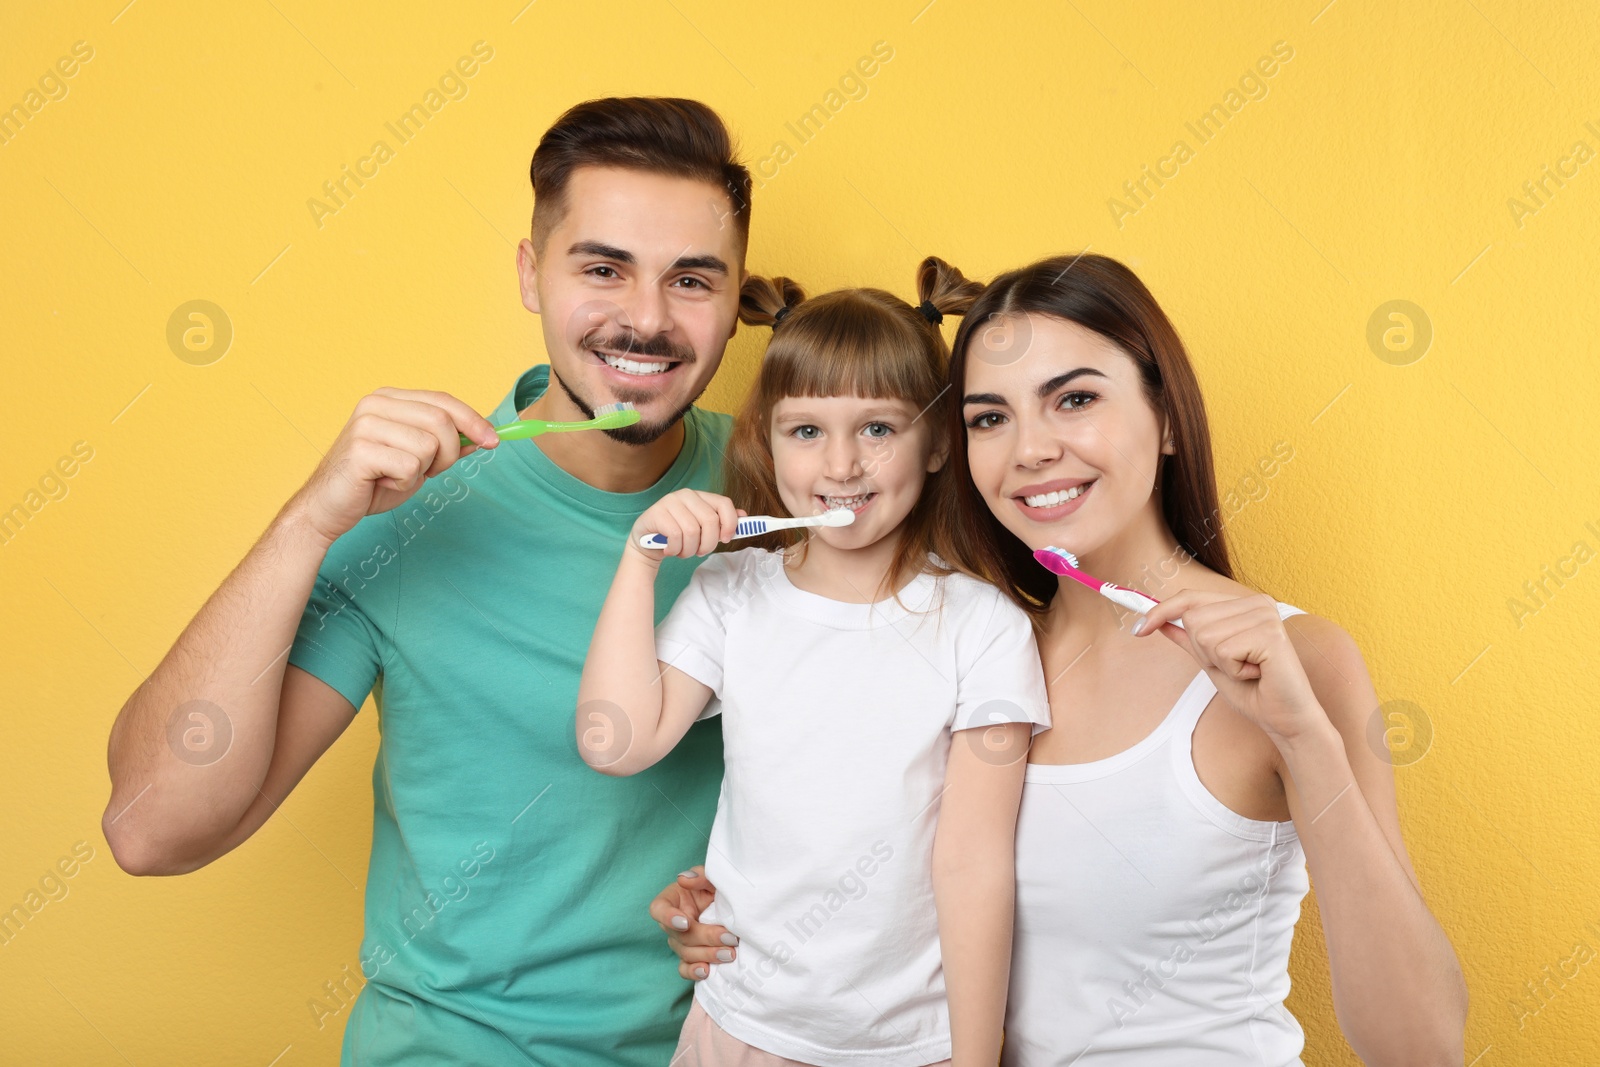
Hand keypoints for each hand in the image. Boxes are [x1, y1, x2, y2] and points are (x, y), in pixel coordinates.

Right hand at [292, 388, 499, 544]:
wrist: (328, 508)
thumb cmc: (373, 482)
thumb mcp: (417, 458)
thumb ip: (446, 443)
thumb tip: (484, 436)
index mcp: (390, 398)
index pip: (443, 400)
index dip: (473, 420)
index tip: (494, 441)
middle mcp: (375, 404)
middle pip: (441, 421)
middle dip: (449, 453)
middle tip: (429, 471)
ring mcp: (365, 424)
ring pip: (429, 446)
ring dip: (422, 471)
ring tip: (395, 476)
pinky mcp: (360, 450)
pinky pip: (410, 467)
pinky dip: (404, 484)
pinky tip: (382, 483)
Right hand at [628, 489, 743, 561]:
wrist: (646, 543)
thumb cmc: (678, 536)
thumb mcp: (702, 529)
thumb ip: (721, 522)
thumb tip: (744, 516)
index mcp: (700, 496)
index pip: (724, 503)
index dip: (730, 523)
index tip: (726, 539)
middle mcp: (686, 495)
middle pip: (710, 521)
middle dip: (708, 544)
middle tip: (700, 552)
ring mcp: (670, 502)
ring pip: (692, 531)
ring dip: (689, 550)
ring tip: (682, 551)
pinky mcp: (657, 513)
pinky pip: (676, 536)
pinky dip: (675, 549)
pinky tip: (670, 549)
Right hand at [648, 866, 736, 979]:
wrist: (730, 904)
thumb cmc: (715, 887)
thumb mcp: (710, 877)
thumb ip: (699, 875)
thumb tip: (684, 879)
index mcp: (672, 900)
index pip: (658, 909)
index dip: (668, 917)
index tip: (685, 922)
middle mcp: (672, 923)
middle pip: (680, 935)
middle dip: (705, 938)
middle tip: (728, 938)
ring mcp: (680, 942)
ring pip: (686, 953)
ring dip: (707, 955)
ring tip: (729, 953)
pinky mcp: (690, 957)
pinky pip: (685, 969)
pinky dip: (694, 972)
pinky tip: (707, 971)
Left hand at [1133, 590, 1321, 745]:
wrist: (1285, 719)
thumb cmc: (1253, 690)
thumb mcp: (1212, 662)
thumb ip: (1188, 639)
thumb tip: (1159, 621)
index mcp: (1245, 604)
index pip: (1191, 598)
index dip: (1161, 611)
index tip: (1138, 629)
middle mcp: (1257, 603)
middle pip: (1194, 618)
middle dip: (1204, 651)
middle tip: (1235, 665)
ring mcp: (1265, 615)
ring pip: (1205, 635)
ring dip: (1220, 662)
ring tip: (1247, 669)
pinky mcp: (1270, 633)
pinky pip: (1222, 650)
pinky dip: (1232, 670)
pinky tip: (1255, 673)